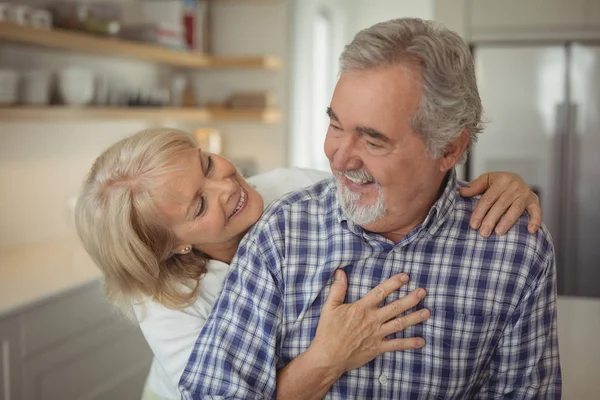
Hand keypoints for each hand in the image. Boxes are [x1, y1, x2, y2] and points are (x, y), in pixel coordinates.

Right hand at [308, 270, 428, 376]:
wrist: (328, 357)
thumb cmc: (328, 331)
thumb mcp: (330, 307)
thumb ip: (337, 289)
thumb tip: (340, 272)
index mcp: (361, 308)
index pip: (381, 292)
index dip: (394, 283)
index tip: (406, 276)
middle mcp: (372, 320)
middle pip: (395, 307)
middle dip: (411, 299)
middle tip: (423, 292)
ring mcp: (377, 334)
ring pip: (399, 324)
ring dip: (415, 318)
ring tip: (427, 312)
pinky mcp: (378, 348)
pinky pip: (396, 345)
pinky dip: (409, 343)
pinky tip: (421, 341)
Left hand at [459, 171, 541, 236]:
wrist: (516, 178)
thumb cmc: (498, 182)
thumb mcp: (486, 180)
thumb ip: (474, 187)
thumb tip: (461, 192)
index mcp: (501, 180)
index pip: (488, 199)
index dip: (480, 212)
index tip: (473, 225)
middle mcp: (514, 186)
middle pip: (500, 206)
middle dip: (491, 220)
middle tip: (483, 233)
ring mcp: (525, 194)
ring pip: (515, 210)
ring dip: (507, 222)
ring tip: (498, 233)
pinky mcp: (534, 201)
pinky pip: (536, 211)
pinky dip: (535, 221)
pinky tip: (530, 231)